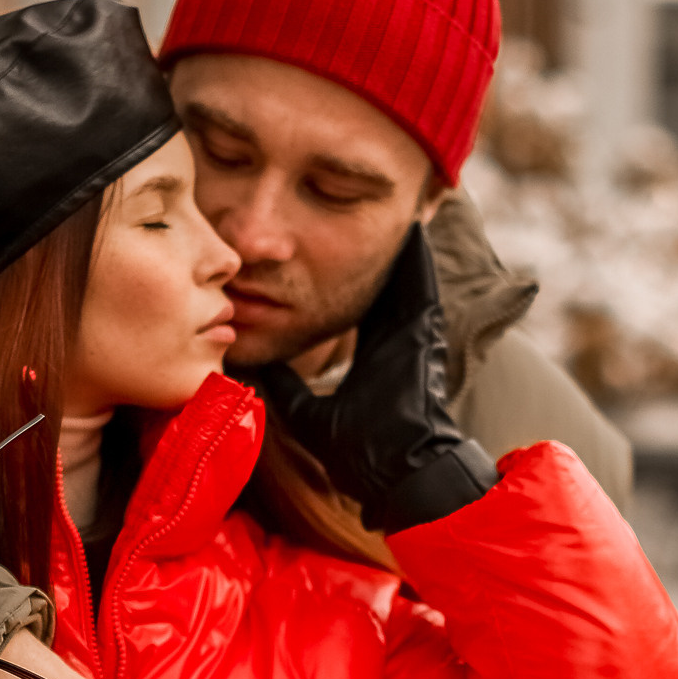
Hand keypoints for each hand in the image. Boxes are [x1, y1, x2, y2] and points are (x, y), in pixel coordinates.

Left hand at [259, 225, 496, 533]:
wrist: (399, 472)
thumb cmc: (361, 454)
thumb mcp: (309, 413)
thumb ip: (286, 388)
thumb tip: (253, 370)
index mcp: (376, 354)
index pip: (365, 305)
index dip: (352, 278)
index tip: (338, 251)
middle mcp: (398, 338)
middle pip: (388, 282)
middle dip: (379, 252)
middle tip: (374, 212)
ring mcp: (414, 335)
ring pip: (408, 277)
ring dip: (402, 246)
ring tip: (398, 206)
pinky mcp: (424, 335)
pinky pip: (422, 286)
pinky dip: (418, 258)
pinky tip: (413, 227)